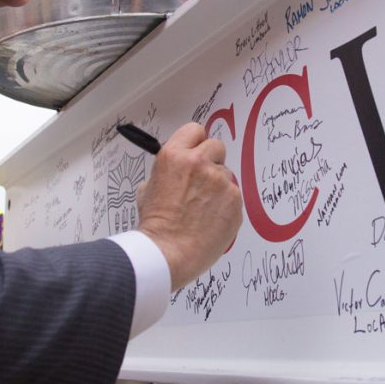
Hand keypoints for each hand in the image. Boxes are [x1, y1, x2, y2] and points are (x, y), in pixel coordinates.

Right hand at [136, 122, 242, 290]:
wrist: (167, 253)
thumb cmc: (156, 226)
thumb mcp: (148, 188)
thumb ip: (168, 171)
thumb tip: (179, 170)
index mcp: (175, 156)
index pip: (195, 130)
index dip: (196, 142)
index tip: (196, 152)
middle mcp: (200, 163)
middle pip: (216, 147)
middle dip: (211, 161)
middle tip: (202, 182)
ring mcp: (220, 181)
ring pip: (226, 174)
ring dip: (218, 187)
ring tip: (203, 209)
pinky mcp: (235, 200)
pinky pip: (234, 196)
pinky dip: (226, 206)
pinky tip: (211, 220)